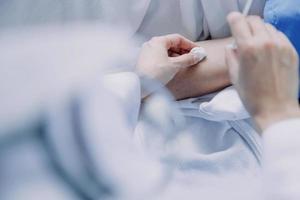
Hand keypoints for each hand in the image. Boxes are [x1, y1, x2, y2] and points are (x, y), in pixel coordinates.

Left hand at [136, 34, 202, 85]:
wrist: (140, 86)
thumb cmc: (154, 74)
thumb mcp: (175, 65)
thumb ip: (188, 59)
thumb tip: (197, 55)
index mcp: (158, 41)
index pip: (177, 38)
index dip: (189, 44)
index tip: (197, 51)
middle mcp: (151, 44)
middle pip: (171, 44)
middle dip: (183, 51)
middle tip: (192, 57)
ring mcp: (146, 53)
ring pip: (165, 51)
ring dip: (176, 56)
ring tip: (184, 63)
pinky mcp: (144, 61)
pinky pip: (159, 57)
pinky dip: (168, 60)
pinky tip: (173, 67)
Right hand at [225, 12, 299, 131]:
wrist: (275, 109)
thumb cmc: (252, 96)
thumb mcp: (234, 76)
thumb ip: (231, 56)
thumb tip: (231, 47)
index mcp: (248, 49)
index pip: (239, 21)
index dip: (233, 18)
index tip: (232, 19)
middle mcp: (265, 43)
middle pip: (255, 20)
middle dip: (246, 23)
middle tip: (243, 32)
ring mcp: (281, 46)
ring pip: (268, 27)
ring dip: (260, 31)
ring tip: (256, 44)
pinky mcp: (292, 51)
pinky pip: (280, 36)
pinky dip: (272, 38)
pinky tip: (268, 50)